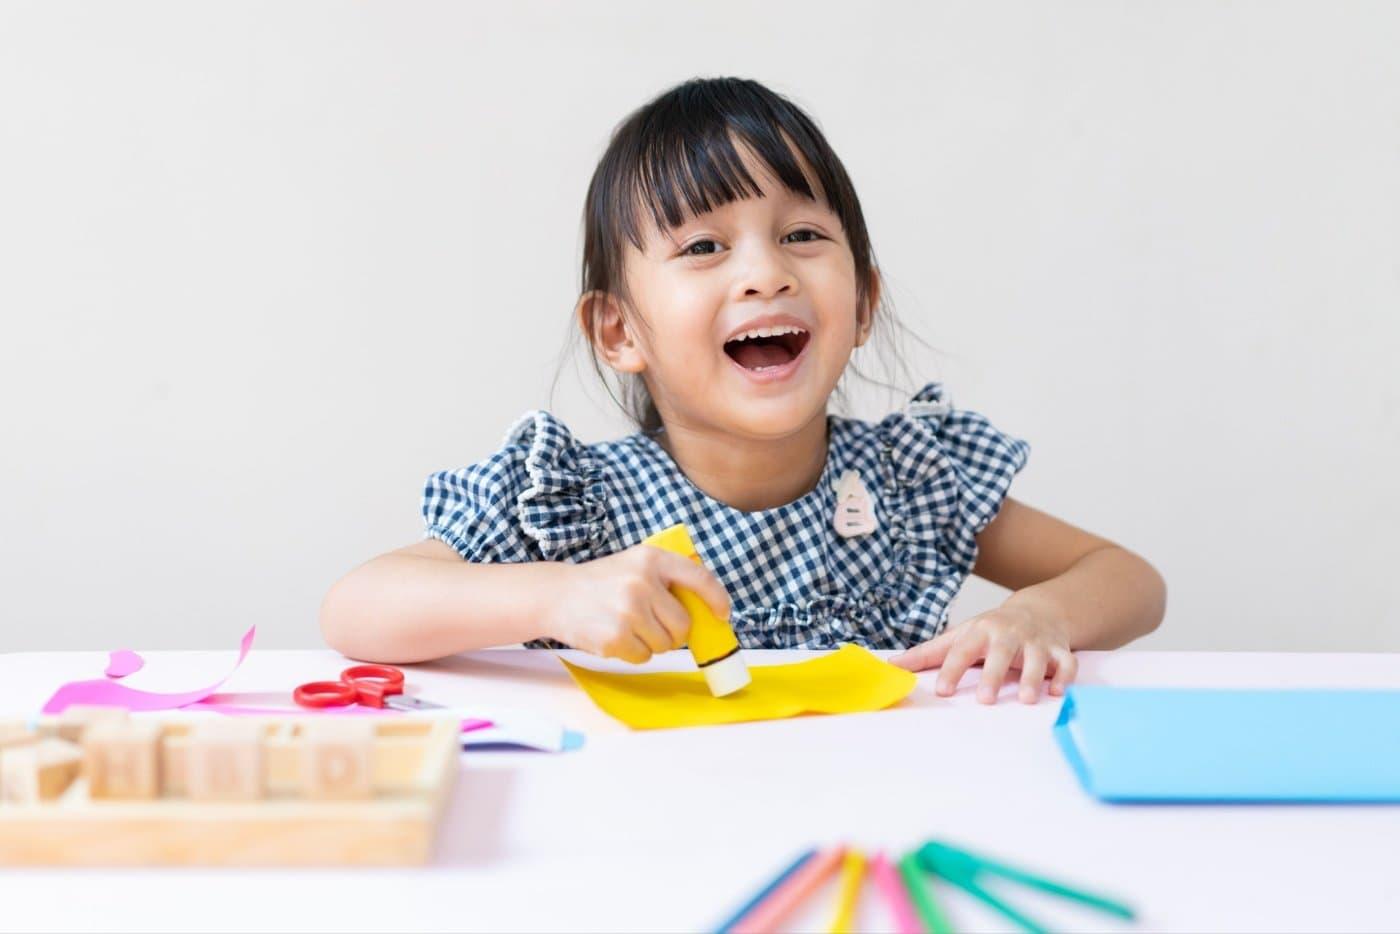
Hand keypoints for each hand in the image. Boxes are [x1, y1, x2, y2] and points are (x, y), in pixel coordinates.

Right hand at [542, 543, 731, 663]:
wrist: (556, 595)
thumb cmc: (602, 583)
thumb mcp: (634, 565)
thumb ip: (666, 578)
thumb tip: (706, 609)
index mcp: (652, 558)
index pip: (700, 578)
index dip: (717, 599)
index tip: (722, 614)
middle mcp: (642, 582)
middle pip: (683, 624)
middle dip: (674, 632)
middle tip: (653, 624)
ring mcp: (628, 611)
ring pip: (665, 644)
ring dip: (652, 643)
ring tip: (628, 627)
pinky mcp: (615, 637)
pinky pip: (643, 657)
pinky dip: (633, 653)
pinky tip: (615, 636)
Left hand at [889, 603, 1077, 703]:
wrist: (1040, 611)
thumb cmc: (993, 629)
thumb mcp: (961, 635)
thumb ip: (929, 653)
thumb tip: (893, 666)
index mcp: (981, 631)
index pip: (962, 650)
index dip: (952, 669)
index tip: (942, 690)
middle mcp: (1009, 635)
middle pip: (1001, 653)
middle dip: (994, 675)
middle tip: (985, 700)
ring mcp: (1036, 642)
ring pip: (1036, 659)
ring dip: (1033, 678)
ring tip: (1027, 699)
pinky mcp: (1059, 651)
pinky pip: (1065, 663)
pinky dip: (1064, 677)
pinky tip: (1056, 692)